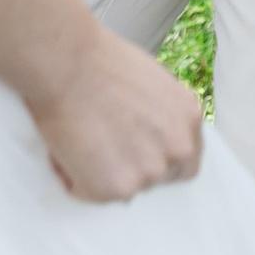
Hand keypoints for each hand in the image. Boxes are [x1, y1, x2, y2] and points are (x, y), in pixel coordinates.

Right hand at [29, 26, 205, 200]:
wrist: (67, 64)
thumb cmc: (97, 61)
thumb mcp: (149, 82)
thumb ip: (158, 115)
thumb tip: (144, 133)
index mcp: (189, 118)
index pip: (186, 160)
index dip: (159, 161)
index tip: (137, 156)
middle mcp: (179, 148)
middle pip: (157, 178)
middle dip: (130, 168)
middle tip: (101, 147)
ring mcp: (151, 171)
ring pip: (123, 187)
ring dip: (100, 172)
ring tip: (78, 138)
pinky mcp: (118, 188)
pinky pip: (90, 193)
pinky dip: (74, 178)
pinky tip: (65, 147)